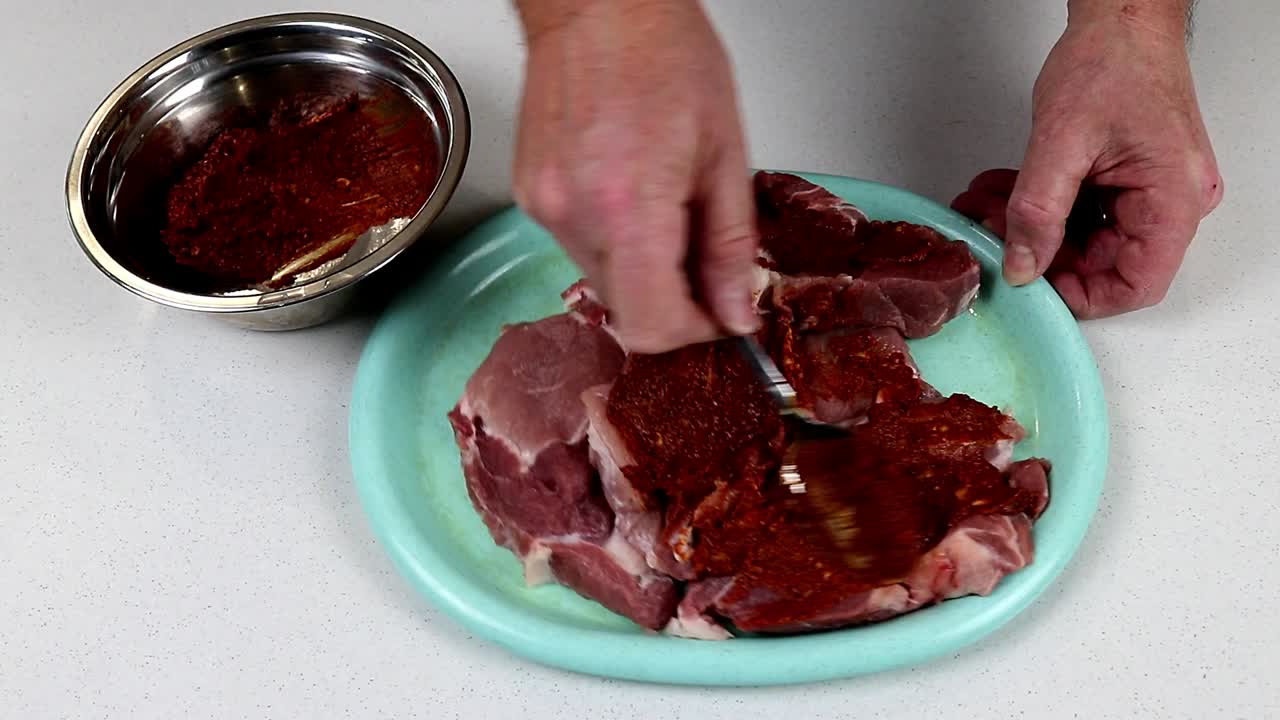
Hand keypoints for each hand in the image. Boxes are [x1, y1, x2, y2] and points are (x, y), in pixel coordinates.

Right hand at [513, 0, 757, 352]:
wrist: (598, 5)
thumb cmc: (664, 54)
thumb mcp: (725, 153)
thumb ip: (730, 246)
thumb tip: (734, 312)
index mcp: (631, 207)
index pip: (652, 325)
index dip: (693, 332)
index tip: (717, 315)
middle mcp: (576, 216)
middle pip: (627, 310)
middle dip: (671, 298)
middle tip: (701, 255)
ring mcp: (545, 208)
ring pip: (601, 280)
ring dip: (640, 267)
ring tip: (664, 207)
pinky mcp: (530, 197)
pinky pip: (577, 245)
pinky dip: (611, 238)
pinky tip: (629, 189)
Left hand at [952, 4, 1222, 317]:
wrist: (1119, 16)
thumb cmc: (1113, 60)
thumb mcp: (1062, 141)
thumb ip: (1038, 210)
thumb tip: (1022, 265)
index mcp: (1172, 199)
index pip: (1136, 283)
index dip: (1083, 296)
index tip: (1033, 287)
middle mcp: (1169, 200)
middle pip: (1104, 262)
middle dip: (1040, 253)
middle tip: (992, 235)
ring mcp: (1147, 189)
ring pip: (1082, 236)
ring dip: (1030, 226)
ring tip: (986, 206)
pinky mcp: (1124, 176)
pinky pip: (1080, 210)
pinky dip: (1040, 204)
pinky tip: (1002, 190)